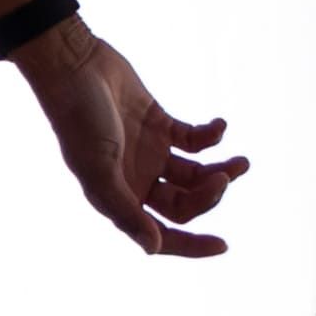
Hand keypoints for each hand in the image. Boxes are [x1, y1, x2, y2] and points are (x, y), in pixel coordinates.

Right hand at [17, 24, 245, 257]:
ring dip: (221, 171)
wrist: (73, 66)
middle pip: (185, 203)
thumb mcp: (98, 170)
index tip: (222, 245)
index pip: (162, 233)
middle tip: (225, 176)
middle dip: (209, 195)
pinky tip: (220, 125)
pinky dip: (212, 136)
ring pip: (196, 175)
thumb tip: (153, 249)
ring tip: (242, 162)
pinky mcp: (160, 124)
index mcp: (120, 197)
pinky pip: (195, 140)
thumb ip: (125, 211)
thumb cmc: (78, 120)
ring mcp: (150, 152)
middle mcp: (137, 180)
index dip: (191, 245)